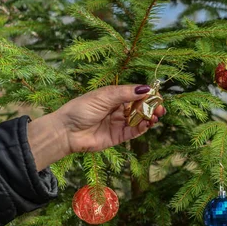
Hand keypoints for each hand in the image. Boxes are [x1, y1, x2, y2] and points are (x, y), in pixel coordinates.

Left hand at [28, 85, 165, 170]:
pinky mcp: (118, 136)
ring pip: (139, 120)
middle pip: (140, 107)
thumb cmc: (80, 109)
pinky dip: (142, 128)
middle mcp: (118, 109)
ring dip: (149, 118)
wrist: (66, 131)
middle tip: (160, 108)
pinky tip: (147, 124)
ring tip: (156, 116)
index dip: (147, 94)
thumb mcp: (104, 97)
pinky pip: (134, 132)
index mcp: (114, 97)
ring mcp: (119, 123)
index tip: (157, 95)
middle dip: (151, 107)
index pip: (135, 94)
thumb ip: (125, 93)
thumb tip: (146, 89)